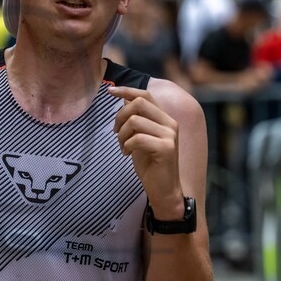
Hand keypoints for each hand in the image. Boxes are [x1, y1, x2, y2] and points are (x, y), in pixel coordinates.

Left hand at [108, 86, 182, 216]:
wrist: (163, 190)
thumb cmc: (150, 165)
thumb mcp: (139, 138)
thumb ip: (136, 120)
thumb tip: (123, 100)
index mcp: (164, 119)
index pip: (145, 95)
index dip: (126, 90)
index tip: (110, 90)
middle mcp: (170, 123)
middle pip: (139, 103)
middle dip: (120, 116)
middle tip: (115, 132)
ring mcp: (169, 135)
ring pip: (135, 121)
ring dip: (122, 134)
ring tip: (123, 147)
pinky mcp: (166, 148)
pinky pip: (137, 138)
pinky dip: (126, 146)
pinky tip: (127, 154)